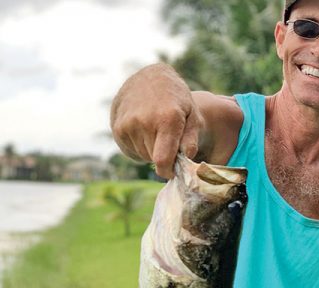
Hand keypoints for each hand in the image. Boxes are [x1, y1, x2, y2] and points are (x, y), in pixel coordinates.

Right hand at [110, 64, 201, 178]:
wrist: (149, 78)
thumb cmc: (177, 100)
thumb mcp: (192, 115)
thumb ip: (191, 139)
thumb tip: (187, 158)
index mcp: (167, 119)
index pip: (162, 160)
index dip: (168, 171)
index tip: (173, 171)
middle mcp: (144, 122)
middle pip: (154, 159)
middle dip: (163, 157)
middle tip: (168, 141)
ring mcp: (128, 124)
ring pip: (143, 155)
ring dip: (151, 150)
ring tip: (156, 131)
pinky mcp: (117, 128)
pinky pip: (131, 150)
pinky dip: (140, 146)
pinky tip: (144, 130)